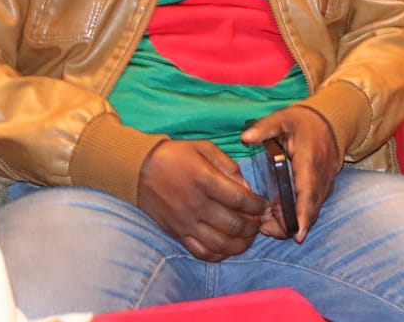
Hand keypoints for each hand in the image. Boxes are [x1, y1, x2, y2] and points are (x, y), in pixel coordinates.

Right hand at [135, 140, 267, 261]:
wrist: (138, 169)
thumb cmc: (175, 155)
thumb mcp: (204, 147)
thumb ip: (228, 165)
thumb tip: (246, 188)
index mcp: (205, 180)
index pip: (240, 199)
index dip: (257, 205)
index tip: (264, 205)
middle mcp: (196, 205)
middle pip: (233, 225)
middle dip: (252, 226)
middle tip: (259, 223)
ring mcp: (186, 222)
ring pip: (220, 243)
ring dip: (239, 244)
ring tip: (247, 237)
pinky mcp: (176, 233)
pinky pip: (200, 252)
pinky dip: (218, 255)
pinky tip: (227, 248)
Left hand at [242, 106, 340, 241]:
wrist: (332, 121)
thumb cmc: (304, 122)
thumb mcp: (283, 118)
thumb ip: (265, 128)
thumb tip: (245, 137)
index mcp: (310, 161)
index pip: (308, 192)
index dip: (303, 214)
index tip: (297, 234)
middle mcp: (321, 177)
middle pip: (310, 209)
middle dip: (291, 226)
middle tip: (266, 230)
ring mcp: (325, 184)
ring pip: (313, 211)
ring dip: (292, 222)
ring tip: (266, 226)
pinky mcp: (324, 188)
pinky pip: (313, 207)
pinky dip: (297, 216)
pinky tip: (278, 218)